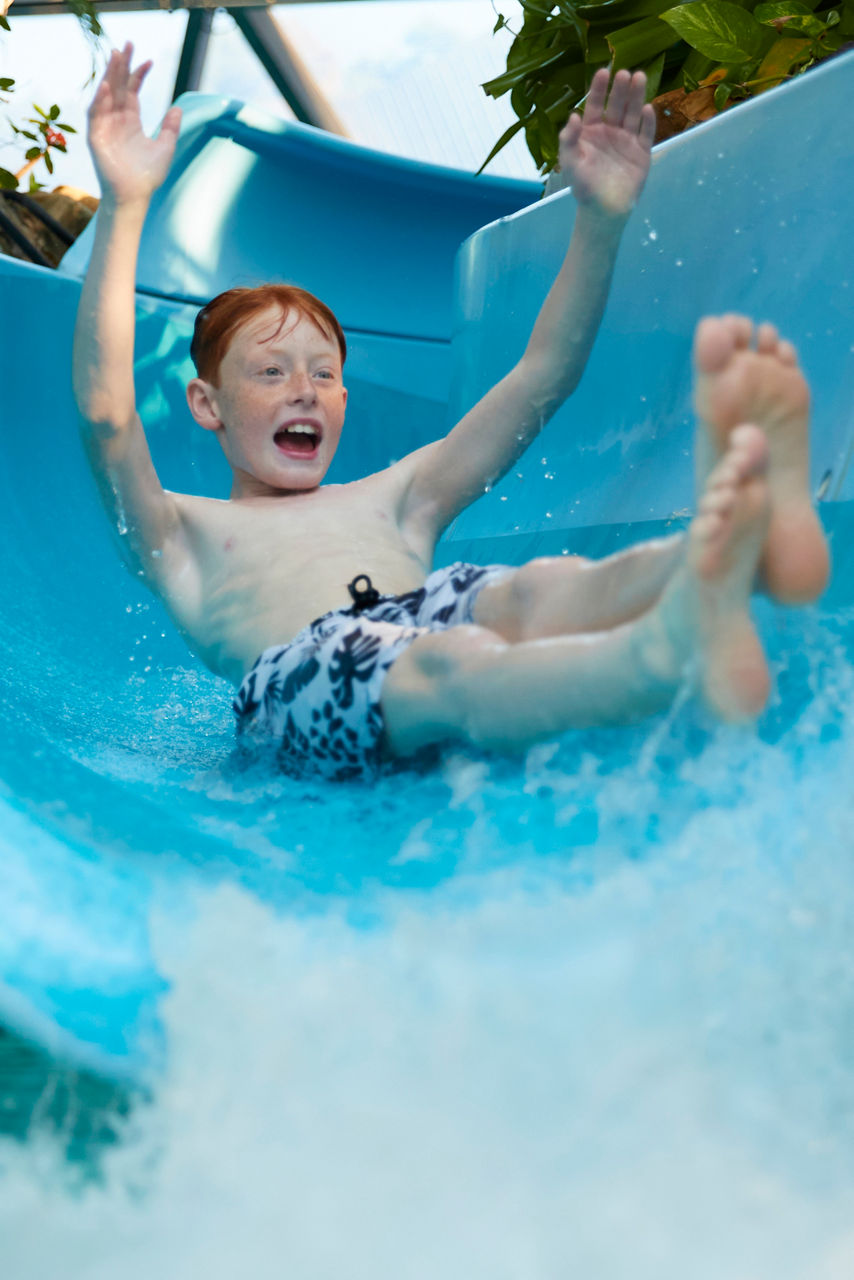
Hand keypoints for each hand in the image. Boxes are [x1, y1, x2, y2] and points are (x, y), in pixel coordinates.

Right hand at [88, 43, 180, 204]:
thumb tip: (177, 108)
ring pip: (106, 95)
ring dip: (109, 75)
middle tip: (127, 44)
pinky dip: (100, 100)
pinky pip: (96, 114)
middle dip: (121, 65)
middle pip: (117, 86)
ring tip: (115, 56)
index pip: (132, 90)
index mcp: (131, 120)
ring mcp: (105, 127)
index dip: (139, 74)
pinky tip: (106, 86)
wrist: (135, 196)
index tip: (149, 60)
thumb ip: (170, 128)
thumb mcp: (165, 147)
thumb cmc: (147, 176)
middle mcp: (116, 120)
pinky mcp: (96, 137)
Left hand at [558, 68, 654, 218]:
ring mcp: (627, 140)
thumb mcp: (570, 163)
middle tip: (625, 73)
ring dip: (636, 96)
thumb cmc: (584, 186)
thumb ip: (568, 140)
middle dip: (620, 89)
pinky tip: (648, 109)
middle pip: (616, 106)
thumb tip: (573, 116)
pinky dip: (647, 122)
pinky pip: (646, 133)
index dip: (598, 89)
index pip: (594, 106)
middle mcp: (610, 131)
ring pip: (633, 113)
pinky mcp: (642, 152)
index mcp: (591, 132)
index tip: (603, 72)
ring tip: (639, 78)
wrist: (603, 210)